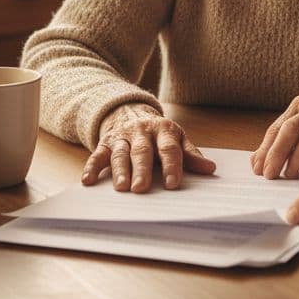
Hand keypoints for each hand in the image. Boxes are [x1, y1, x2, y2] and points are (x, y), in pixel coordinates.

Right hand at [82, 104, 215, 191]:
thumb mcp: (176, 138)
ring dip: (120, 169)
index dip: (172, 166)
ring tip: (121, 187)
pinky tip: (88, 180)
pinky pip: (97, 154)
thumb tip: (210, 169)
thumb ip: (190, 155)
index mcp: (164, 130)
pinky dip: (92, 167)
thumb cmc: (158, 133)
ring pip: (120, 152)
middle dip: (142, 169)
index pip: (169, 149)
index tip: (173, 184)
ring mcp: (122, 136)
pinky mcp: (105, 142)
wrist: (130, 110)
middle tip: (141, 188)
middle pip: (142, 151)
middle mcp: (142, 132)